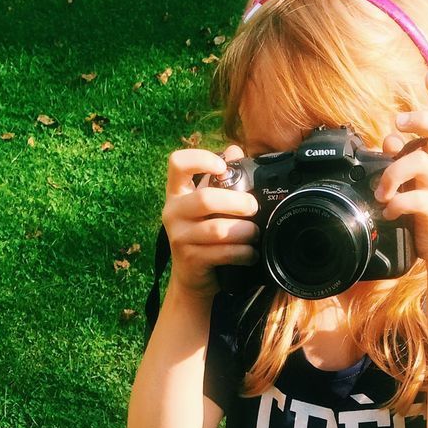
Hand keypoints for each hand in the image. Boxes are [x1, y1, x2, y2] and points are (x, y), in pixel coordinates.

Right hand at [161, 142, 260, 296]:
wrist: (192, 278)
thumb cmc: (204, 236)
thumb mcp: (207, 206)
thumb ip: (220, 179)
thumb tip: (235, 149)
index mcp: (177, 193)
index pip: (177, 163)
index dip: (200, 159)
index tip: (222, 167)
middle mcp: (173, 212)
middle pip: (206, 199)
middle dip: (238, 203)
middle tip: (253, 208)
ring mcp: (179, 237)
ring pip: (218, 229)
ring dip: (244, 231)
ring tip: (255, 234)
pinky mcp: (190, 259)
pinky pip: (222, 253)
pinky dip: (243, 253)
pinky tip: (250, 254)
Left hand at [374, 68, 427, 264]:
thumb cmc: (426, 211)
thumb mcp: (413, 181)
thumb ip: (402, 157)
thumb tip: (389, 137)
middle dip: (421, 119)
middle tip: (398, 122)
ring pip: (418, 162)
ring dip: (393, 174)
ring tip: (382, 192)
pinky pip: (414, 199)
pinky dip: (396, 204)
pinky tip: (388, 211)